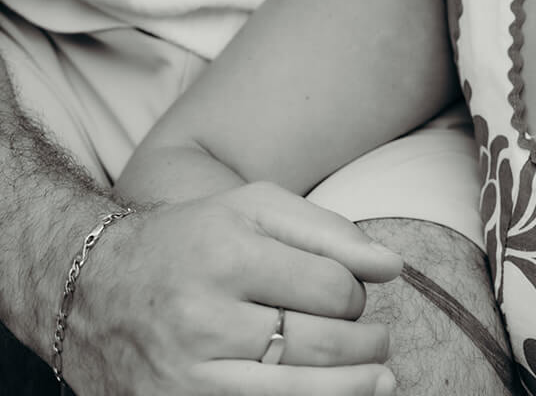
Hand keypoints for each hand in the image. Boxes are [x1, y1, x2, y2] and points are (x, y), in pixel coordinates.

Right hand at [62, 183, 402, 394]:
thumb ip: (328, 230)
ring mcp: (188, 375)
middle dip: (364, 345)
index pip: (330, 286)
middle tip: (378, 340)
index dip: (355, 293)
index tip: (353, 293)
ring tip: (376, 375)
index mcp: (228, 253)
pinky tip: (337, 394)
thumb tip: (393, 267)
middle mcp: (204, 316)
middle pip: (318, 344)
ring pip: (296, 392)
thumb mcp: (253, 207)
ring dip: (351, 386)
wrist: (95, 289)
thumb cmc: (191, 240)